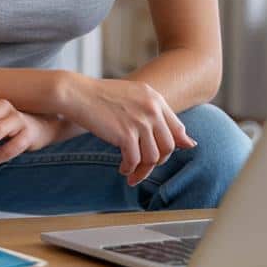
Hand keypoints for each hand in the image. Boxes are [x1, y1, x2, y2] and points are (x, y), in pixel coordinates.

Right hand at [63, 77, 196, 186]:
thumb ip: (156, 116)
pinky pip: (134, 160)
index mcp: (155, 98)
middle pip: (168, 146)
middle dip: (158, 162)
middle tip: (144, 167)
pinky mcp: (125, 134)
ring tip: (132, 173)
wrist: (75, 93)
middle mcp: (151, 109)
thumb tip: (190, 144)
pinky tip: (123, 169)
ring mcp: (139, 121)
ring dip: (142, 170)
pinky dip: (129, 169)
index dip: (175, 146)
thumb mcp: (133, 98)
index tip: (163, 157)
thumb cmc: (100, 96)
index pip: (178, 129)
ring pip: (152, 157)